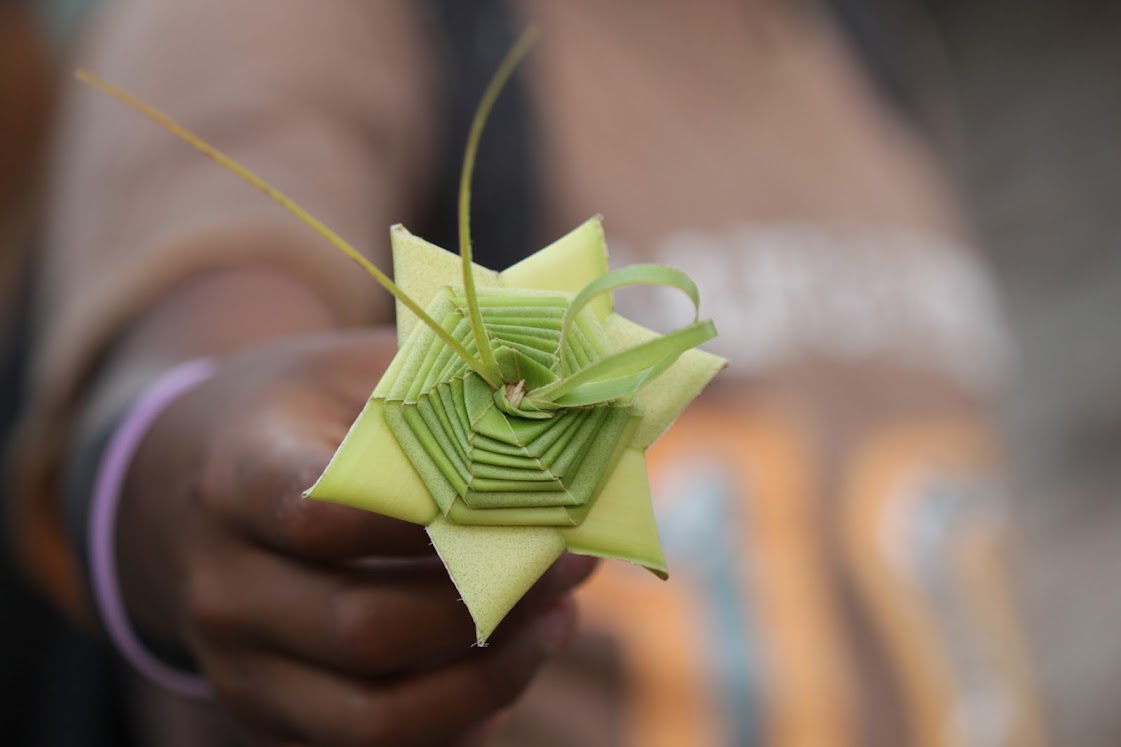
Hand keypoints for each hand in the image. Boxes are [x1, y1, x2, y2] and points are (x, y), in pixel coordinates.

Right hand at [115, 328, 595, 745]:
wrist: (191, 487)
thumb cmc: (296, 419)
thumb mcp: (349, 375)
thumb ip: (443, 400)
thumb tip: (572, 442)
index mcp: (236, 481)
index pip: (324, 518)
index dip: (433, 522)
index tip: (531, 503)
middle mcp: (224, 585)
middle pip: (364, 630)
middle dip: (490, 606)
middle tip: (570, 564)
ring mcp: (239, 664)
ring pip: (373, 718)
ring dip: (488, 680)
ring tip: (557, 623)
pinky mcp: (269, 714)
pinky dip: (458, 722)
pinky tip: (511, 665)